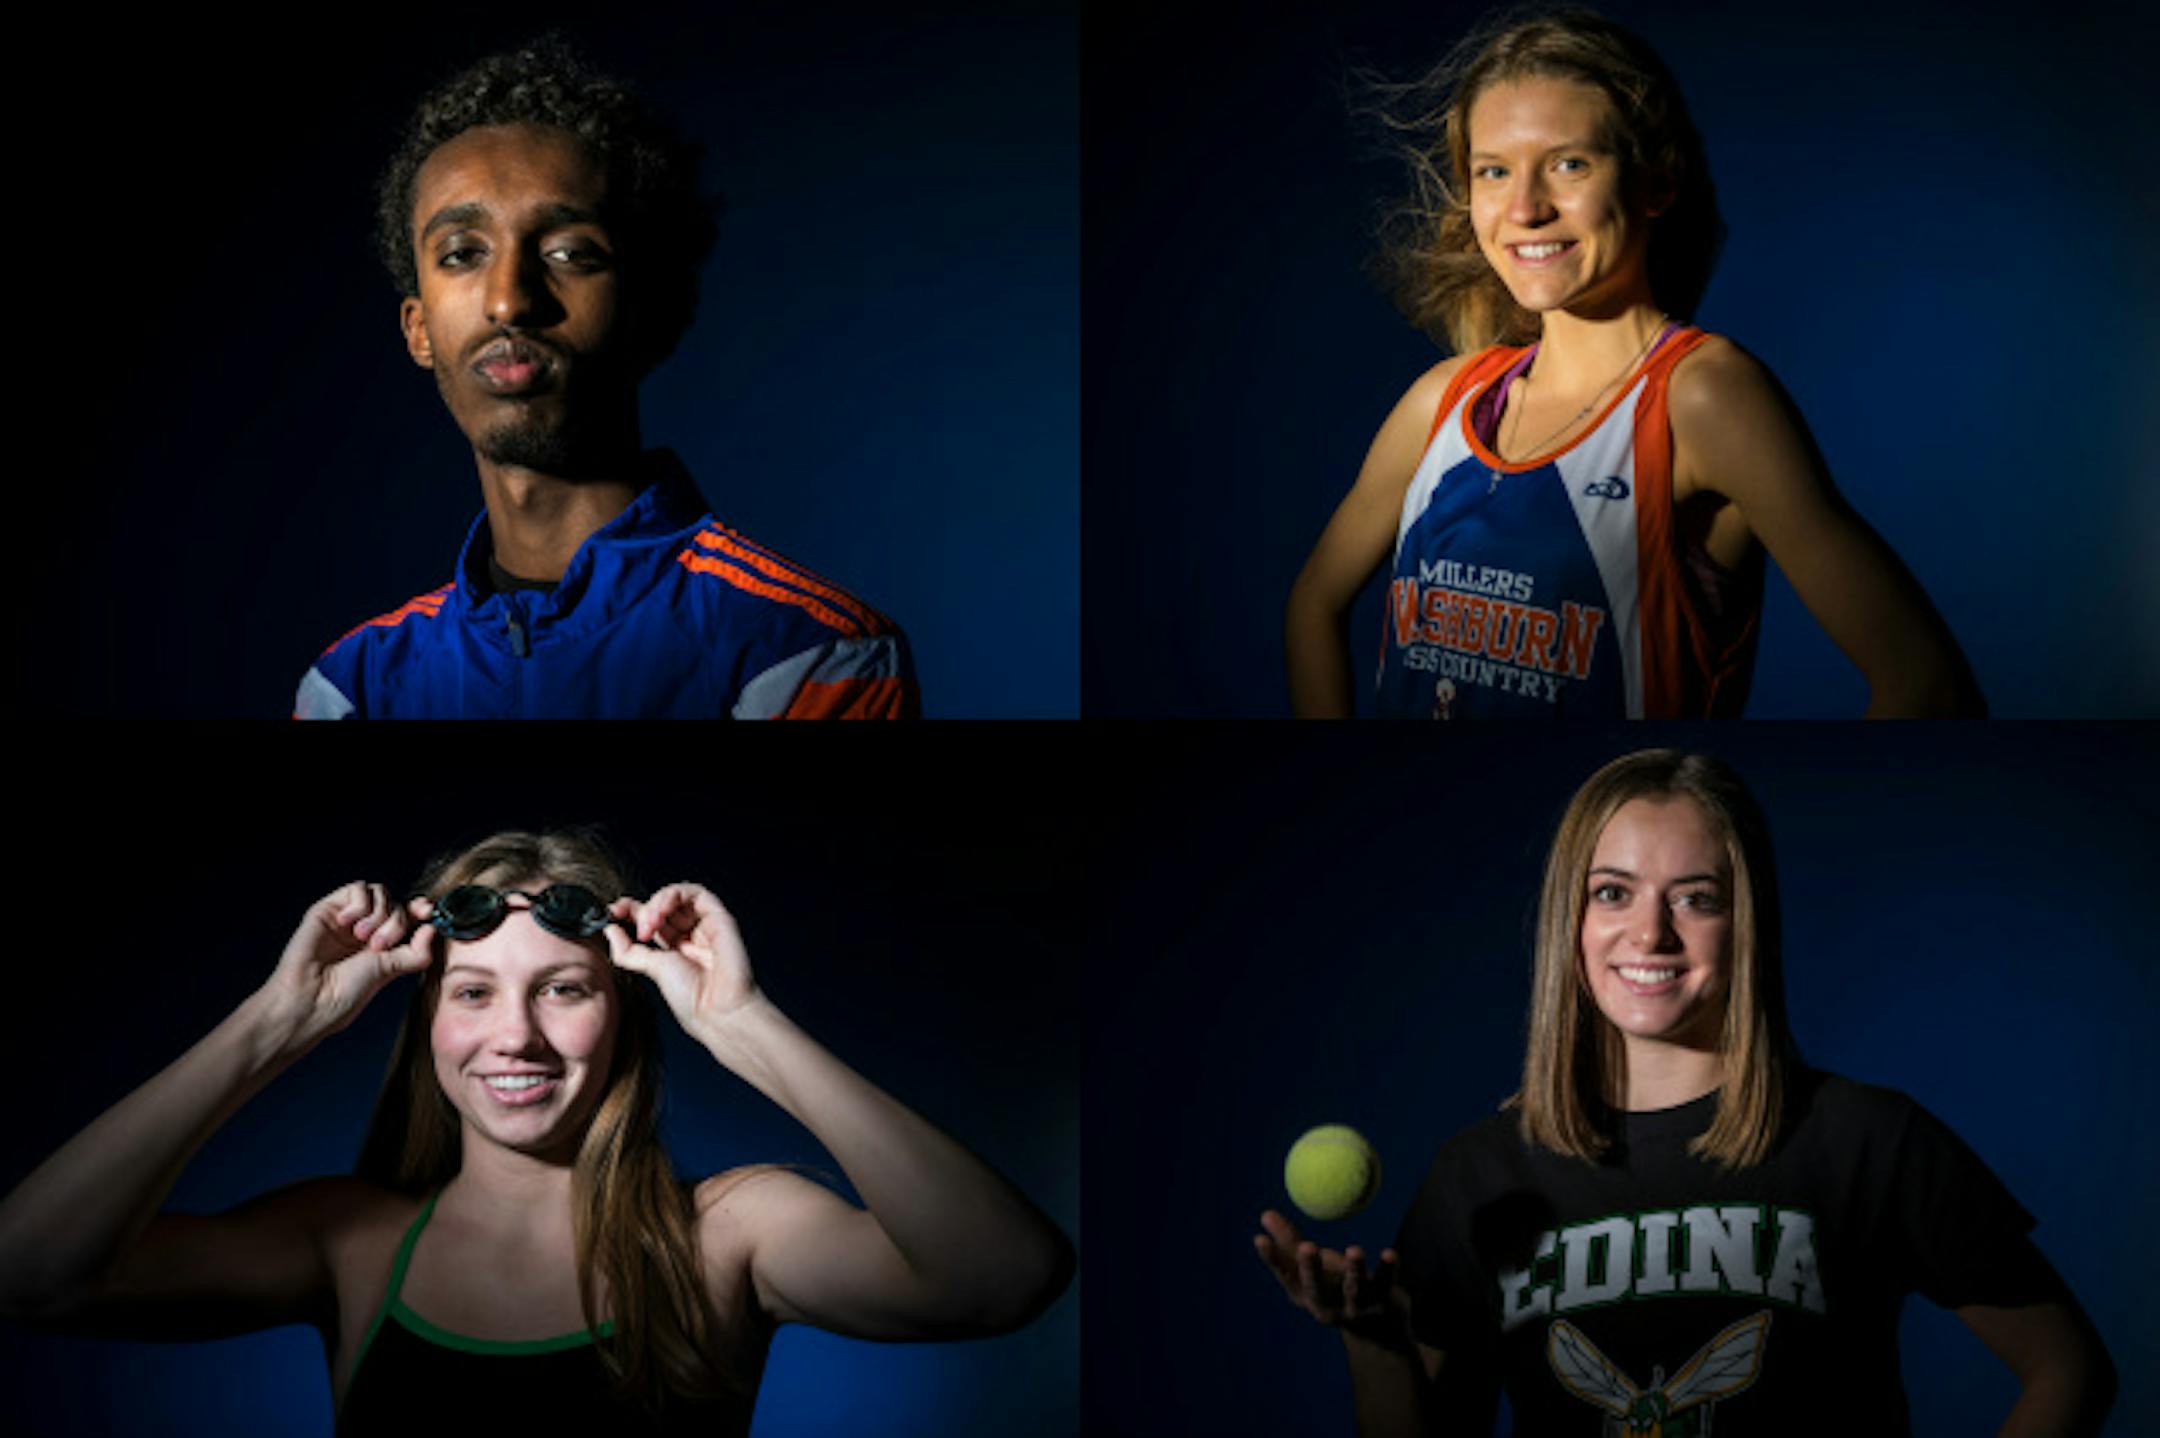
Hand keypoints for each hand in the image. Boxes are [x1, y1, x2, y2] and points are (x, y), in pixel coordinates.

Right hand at [258, 882, 436, 1050]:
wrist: (311, 998)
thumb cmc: (345, 992)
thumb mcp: (389, 971)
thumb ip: (415, 952)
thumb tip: (432, 929)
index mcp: (384, 945)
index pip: (409, 917)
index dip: (420, 910)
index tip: (427, 911)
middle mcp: (367, 929)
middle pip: (398, 904)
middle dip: (396, 923)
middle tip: (379, 946)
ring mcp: (349, 918)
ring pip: (381, 893)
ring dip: (379, 914)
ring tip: (363, 938)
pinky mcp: (330, 908)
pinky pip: (358, 888)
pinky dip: (360, 905)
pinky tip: (347, 925)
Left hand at [604, 883, 760, 1036]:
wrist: (717, 1011)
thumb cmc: (691, 999)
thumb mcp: (650, 969)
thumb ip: (628, 950)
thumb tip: (609, 929)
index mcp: (674, 947)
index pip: (650, 918)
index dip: (629, 911)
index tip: (611, 913)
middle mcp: (689, 934)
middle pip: (661, 905)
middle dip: (641, 910)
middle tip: (633, 927)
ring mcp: (704, 925)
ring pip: (677, 895)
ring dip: (656, 903)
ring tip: (648, 923)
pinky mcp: (719, 917)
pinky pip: (697, 893)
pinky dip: (673, 896)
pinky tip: (660, 914)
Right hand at [1254, 1209, 1408, 1343]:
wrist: (1378, 1330)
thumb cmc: (1336, 1288)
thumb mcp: (1313, 1267)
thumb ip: (1290, 1243)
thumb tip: (1265, 1214)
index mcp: (1307, 1296)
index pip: (1287, 1277)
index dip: (1273, 1260)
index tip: (1260, 1239)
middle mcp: (1329, 1305)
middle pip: (1317, 1289)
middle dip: (1310, 1269)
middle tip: (1306, 1247)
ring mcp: (1357, 1307)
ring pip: (1354, 1289)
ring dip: (1354, 1270)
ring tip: (1354, 1250)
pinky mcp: (1384, 1302)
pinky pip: (1386, 1283)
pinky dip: (1388, 1269)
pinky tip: (1389, 1254)